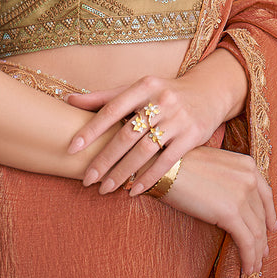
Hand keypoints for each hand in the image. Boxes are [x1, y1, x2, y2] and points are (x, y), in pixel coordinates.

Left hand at [67, 66, 236, 194]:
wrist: (208, 93)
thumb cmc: (163, 93)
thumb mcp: (138, 89)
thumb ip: (105, 97)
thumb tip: (68, 100)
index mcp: (143, 86)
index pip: (112, 108)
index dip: (91, 129)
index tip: (72, 148)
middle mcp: (161, 101)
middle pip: (126, 134)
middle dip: (104, 159)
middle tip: (87, 179)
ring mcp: (177, 119)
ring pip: (144, 150)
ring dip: (123, 172)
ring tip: (105, 189)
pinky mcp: (191, 136)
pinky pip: (166, 161)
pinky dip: (148, 177)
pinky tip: (133, 191)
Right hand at [163, 147, 276, 276]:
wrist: (163, 167)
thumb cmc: (181, 164)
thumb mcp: (214, 163)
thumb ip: (230, 178)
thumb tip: (234, 201)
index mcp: (247, 165)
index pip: (265, 195)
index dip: (270, 214)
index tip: (270, 228)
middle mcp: (249, 178)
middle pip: (261, 216)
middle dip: (263, 238)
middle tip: (262, 253)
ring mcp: (241, 195)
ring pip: (257, 233)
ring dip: (257, 253)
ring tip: (254, 266)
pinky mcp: (230, 214)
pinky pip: (247, 242)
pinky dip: (249, 258)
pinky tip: (247, 268)